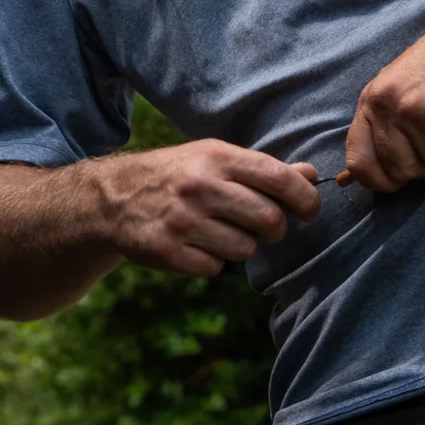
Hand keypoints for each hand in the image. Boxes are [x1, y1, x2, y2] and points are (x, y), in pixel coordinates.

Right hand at [91, 140, 324, 277]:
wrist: (114, 198)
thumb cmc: (178, 175)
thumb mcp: (215, 159)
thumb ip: (263, 169)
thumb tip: (310, 175)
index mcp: (216, 157)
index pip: (279, 179)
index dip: (305, 198)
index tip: (309, 210)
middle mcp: (200, 187)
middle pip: (269, 220)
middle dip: (274, 229)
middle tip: (263, 226)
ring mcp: (182, 220)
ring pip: (245, 249)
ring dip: (241, 246)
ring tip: (221, 232)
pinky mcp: (168, 251)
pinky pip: (215, 267)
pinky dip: (212, 261)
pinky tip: (196, 244)